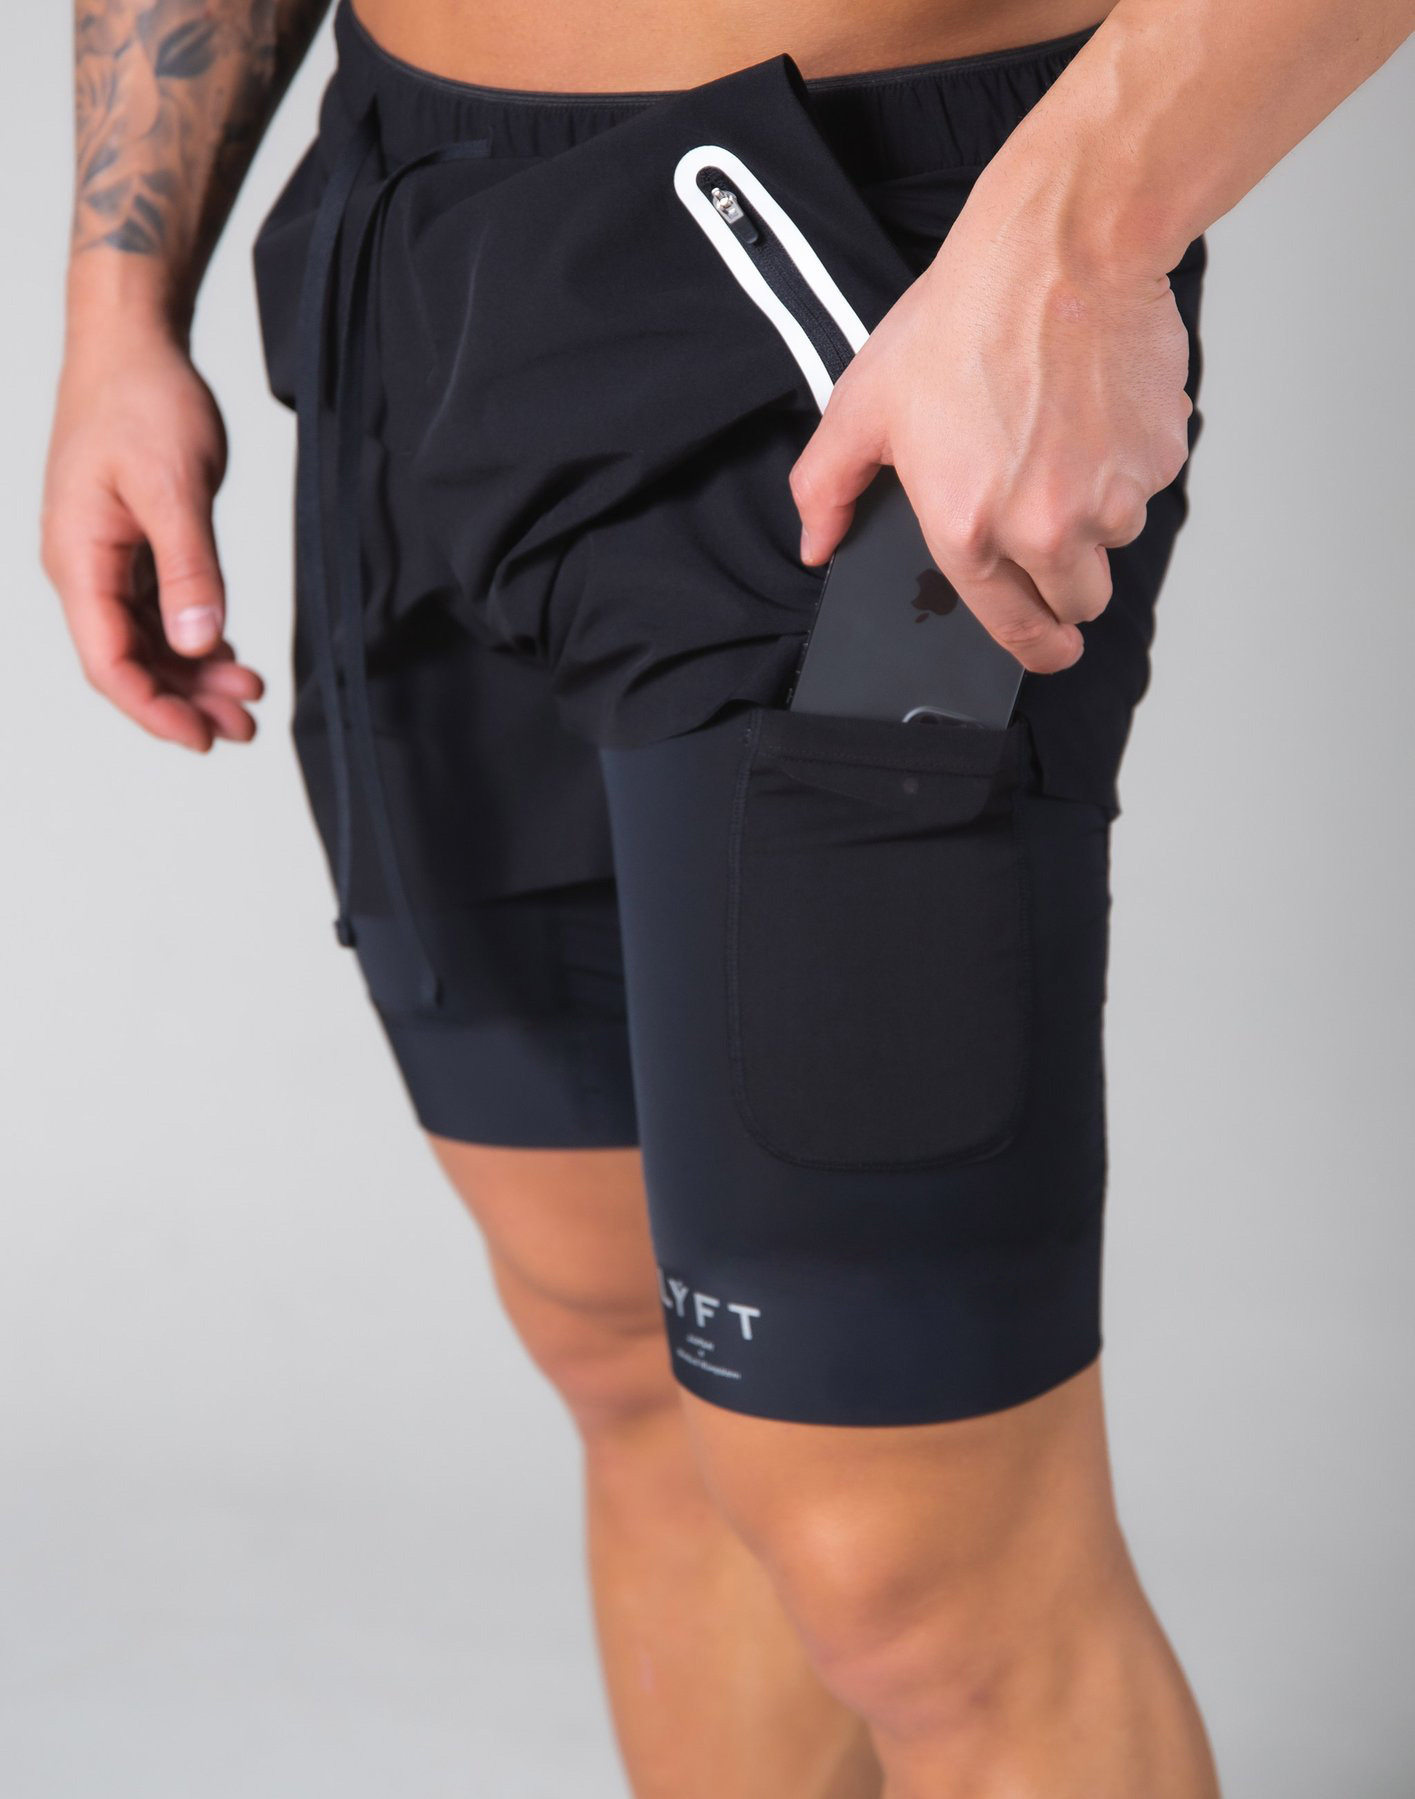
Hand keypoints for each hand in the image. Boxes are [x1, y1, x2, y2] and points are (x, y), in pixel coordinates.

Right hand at [41, 323, 263, 750]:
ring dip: (195, 674)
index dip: (155, 709)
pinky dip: (195, 638)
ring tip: (249, 697)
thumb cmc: (142, 400)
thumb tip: (196, 641)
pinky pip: (159, 611)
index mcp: (79, 559)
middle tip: (245, 727)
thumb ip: (189, 568)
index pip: (110, 662)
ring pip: (149, 640)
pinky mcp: (132, 546)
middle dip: (186, 701)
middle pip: (132, 661)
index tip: (203, 738)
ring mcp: (107, 558)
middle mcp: (85, 567)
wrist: (131, 344)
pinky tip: (230, 655)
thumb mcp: (174, 486)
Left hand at [789, 179, 1192, 673]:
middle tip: (1047, 524)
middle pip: (1080, 602)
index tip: (1049, 649)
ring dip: (1097, 510)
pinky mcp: (1160, 456)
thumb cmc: (965, 318)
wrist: (1064, 247)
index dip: (1037, 647)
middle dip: (1067, 580)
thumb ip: (828, 488)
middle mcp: (1047, 528)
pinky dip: (1127, 458)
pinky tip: (1092, 408)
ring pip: (1115, 539)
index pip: (1016, 631)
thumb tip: (814, 543)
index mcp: (970, 531)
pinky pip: (1148, 482)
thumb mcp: (863, 405)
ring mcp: (1112, 495)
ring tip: (1059, 438)